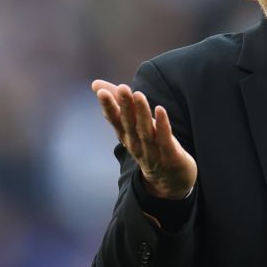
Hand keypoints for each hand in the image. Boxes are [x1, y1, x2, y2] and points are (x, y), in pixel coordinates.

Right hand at [91, 80, 197, 199]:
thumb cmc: (150, 148)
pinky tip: (160, 109)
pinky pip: (165, 140)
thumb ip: (118, 104)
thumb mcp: (133, 127)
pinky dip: (163, 125)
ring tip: (138, 94)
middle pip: (129, 124)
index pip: (115, 121)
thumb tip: (95, 84)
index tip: (100, 91)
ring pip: (146, 131)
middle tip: (121, 88)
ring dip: (142, 113)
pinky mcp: (170, 156)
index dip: (108, 106)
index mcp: (127, 137)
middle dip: (124, 106)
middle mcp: (137, 145)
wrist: (170, 182)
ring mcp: (153, 152)